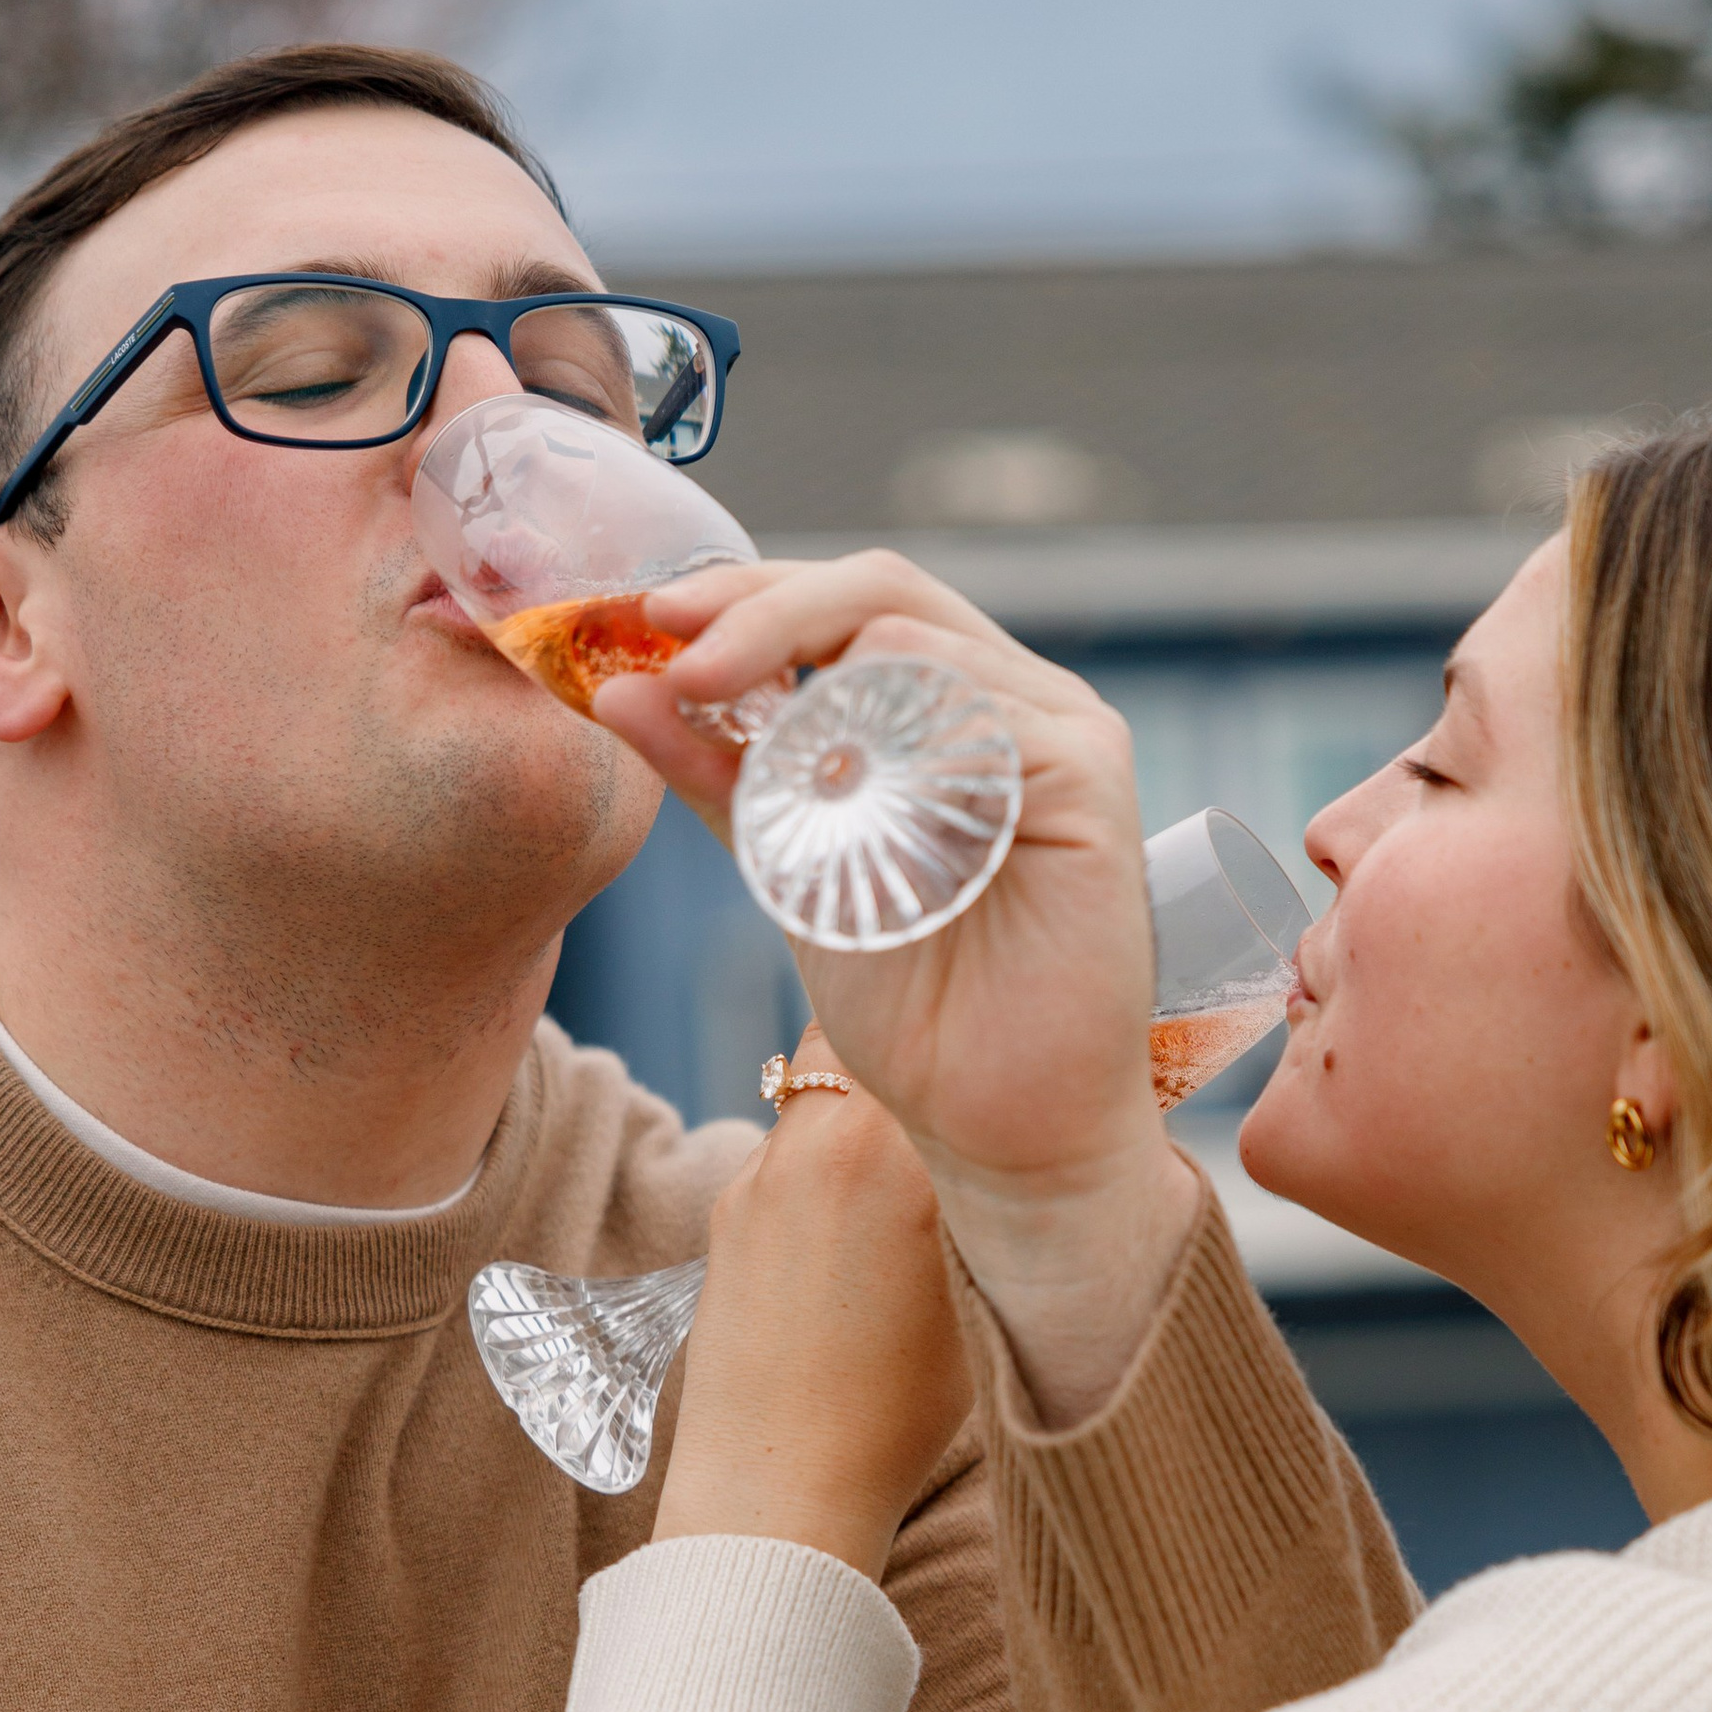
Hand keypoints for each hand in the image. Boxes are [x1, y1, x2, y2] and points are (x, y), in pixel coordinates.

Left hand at [599, 555, 1155, 1199]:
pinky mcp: (1092, 779)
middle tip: (679, 657)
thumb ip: (720, 778)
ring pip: (919, 641)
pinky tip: (842, 791)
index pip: (844, 602)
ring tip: (755, 755)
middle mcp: (1012, 697)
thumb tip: (619, 690)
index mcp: (946, 703)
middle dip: (762, 610)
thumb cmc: (915, 1005)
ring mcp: (1060, 730)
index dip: (746, 593)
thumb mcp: (791, 868)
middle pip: (881, 591)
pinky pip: (979, 714)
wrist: (995, 1120)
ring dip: (817, 685)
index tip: (651, 617)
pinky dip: (894, 741)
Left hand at [653, 1032, 973, 1583]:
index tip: (1015, 1071)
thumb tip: (1032, 1142)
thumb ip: (1007, 1200)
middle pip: (879, 1037)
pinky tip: (854, 1234)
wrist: (777, 1488)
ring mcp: (766, 1168)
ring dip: (871, 1103)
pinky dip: (830, 1163)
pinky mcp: (729, 1204)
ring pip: (827, 1084)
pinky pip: (793, 1146)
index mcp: (903, 1153)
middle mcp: (826, 1138)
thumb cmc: (903, 1410)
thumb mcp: (987, 1292)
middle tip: (962, 1099)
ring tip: (910, 1170)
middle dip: (921, 1058)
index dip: (985, 1049)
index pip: (953, 1044)